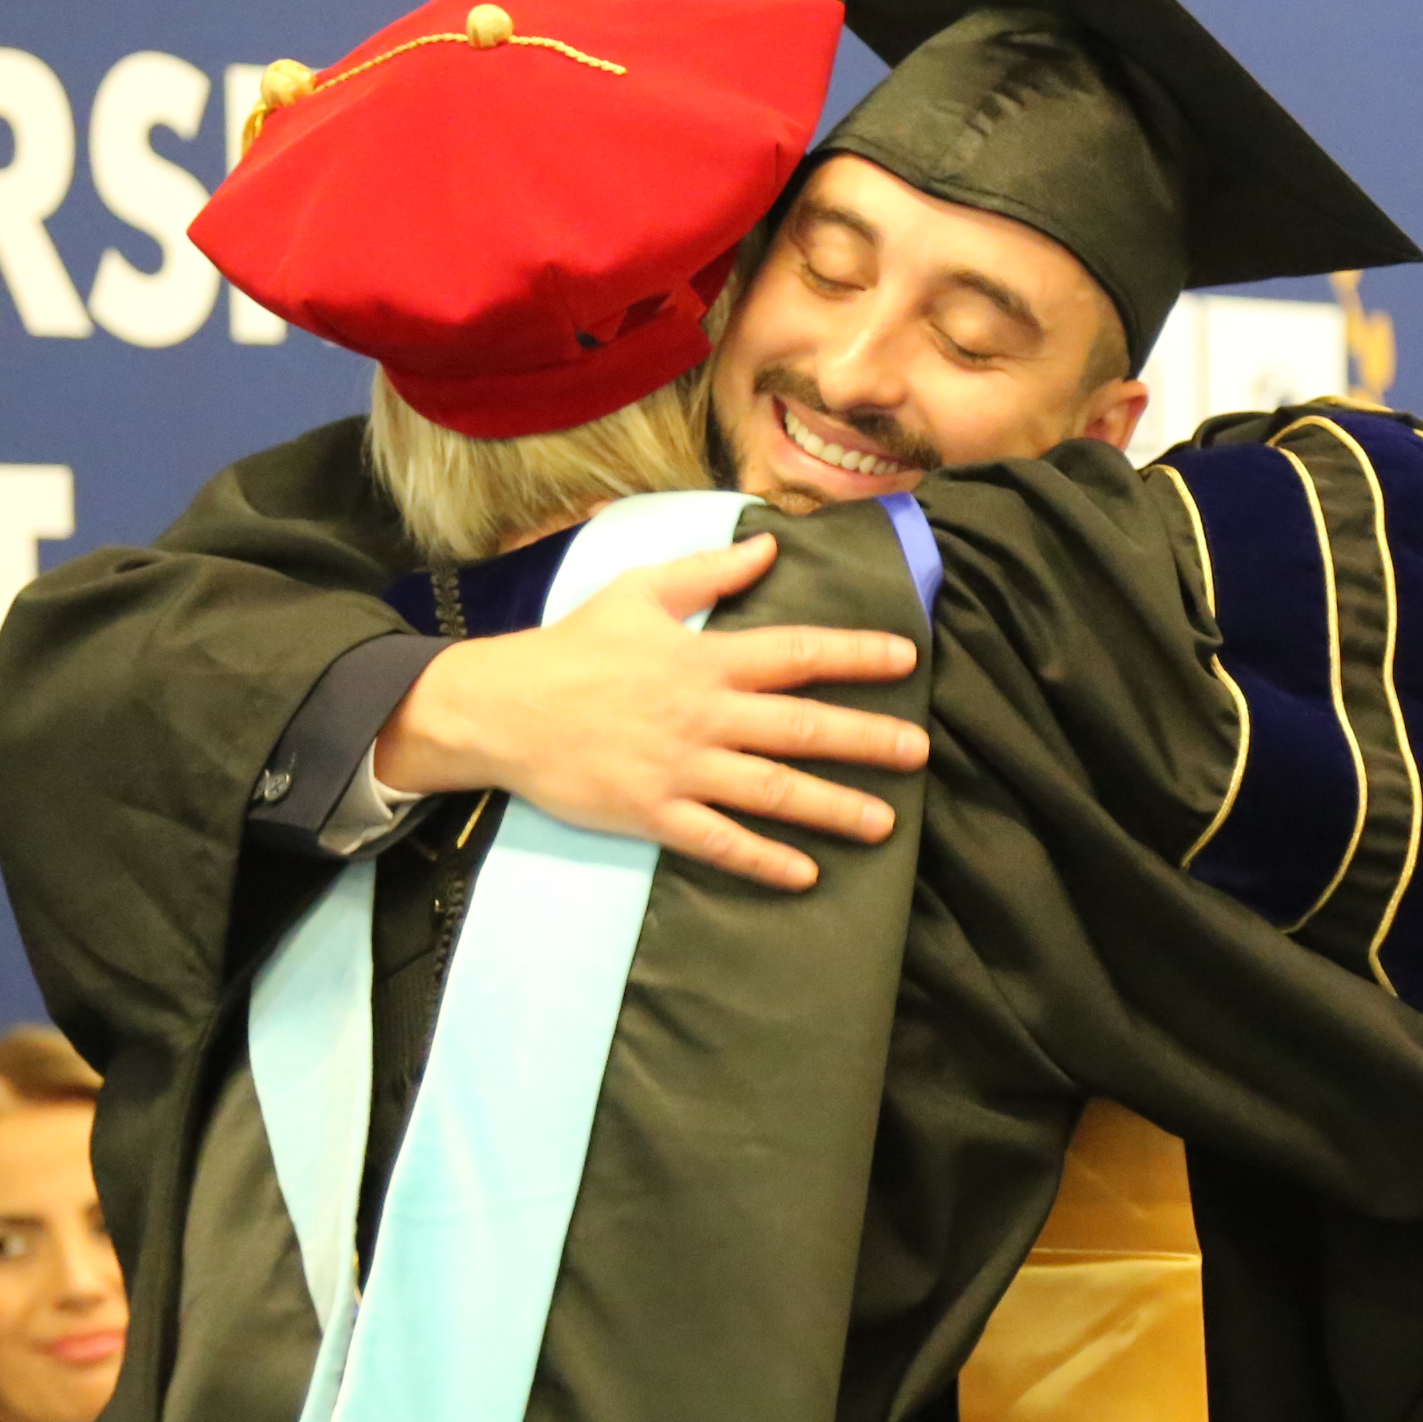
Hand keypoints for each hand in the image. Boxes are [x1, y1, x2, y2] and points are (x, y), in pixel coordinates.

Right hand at [371, 533, 926, 890]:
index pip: (797, 653)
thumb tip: (770, 547)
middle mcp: (704, 715)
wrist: (501, 709)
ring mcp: (681, 768)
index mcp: (705, 658)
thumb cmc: (572, 648)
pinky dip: (764, 860)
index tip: (906, 661)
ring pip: (772, 791)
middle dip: (868, 740)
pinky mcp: (653, 813)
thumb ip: (708, 573)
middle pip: (802, 728)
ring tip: (885, 823)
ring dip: (833, 808)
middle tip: (921, 752)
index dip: (856, 656)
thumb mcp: (638, 592)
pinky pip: (720, 842)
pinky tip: (805, 874)